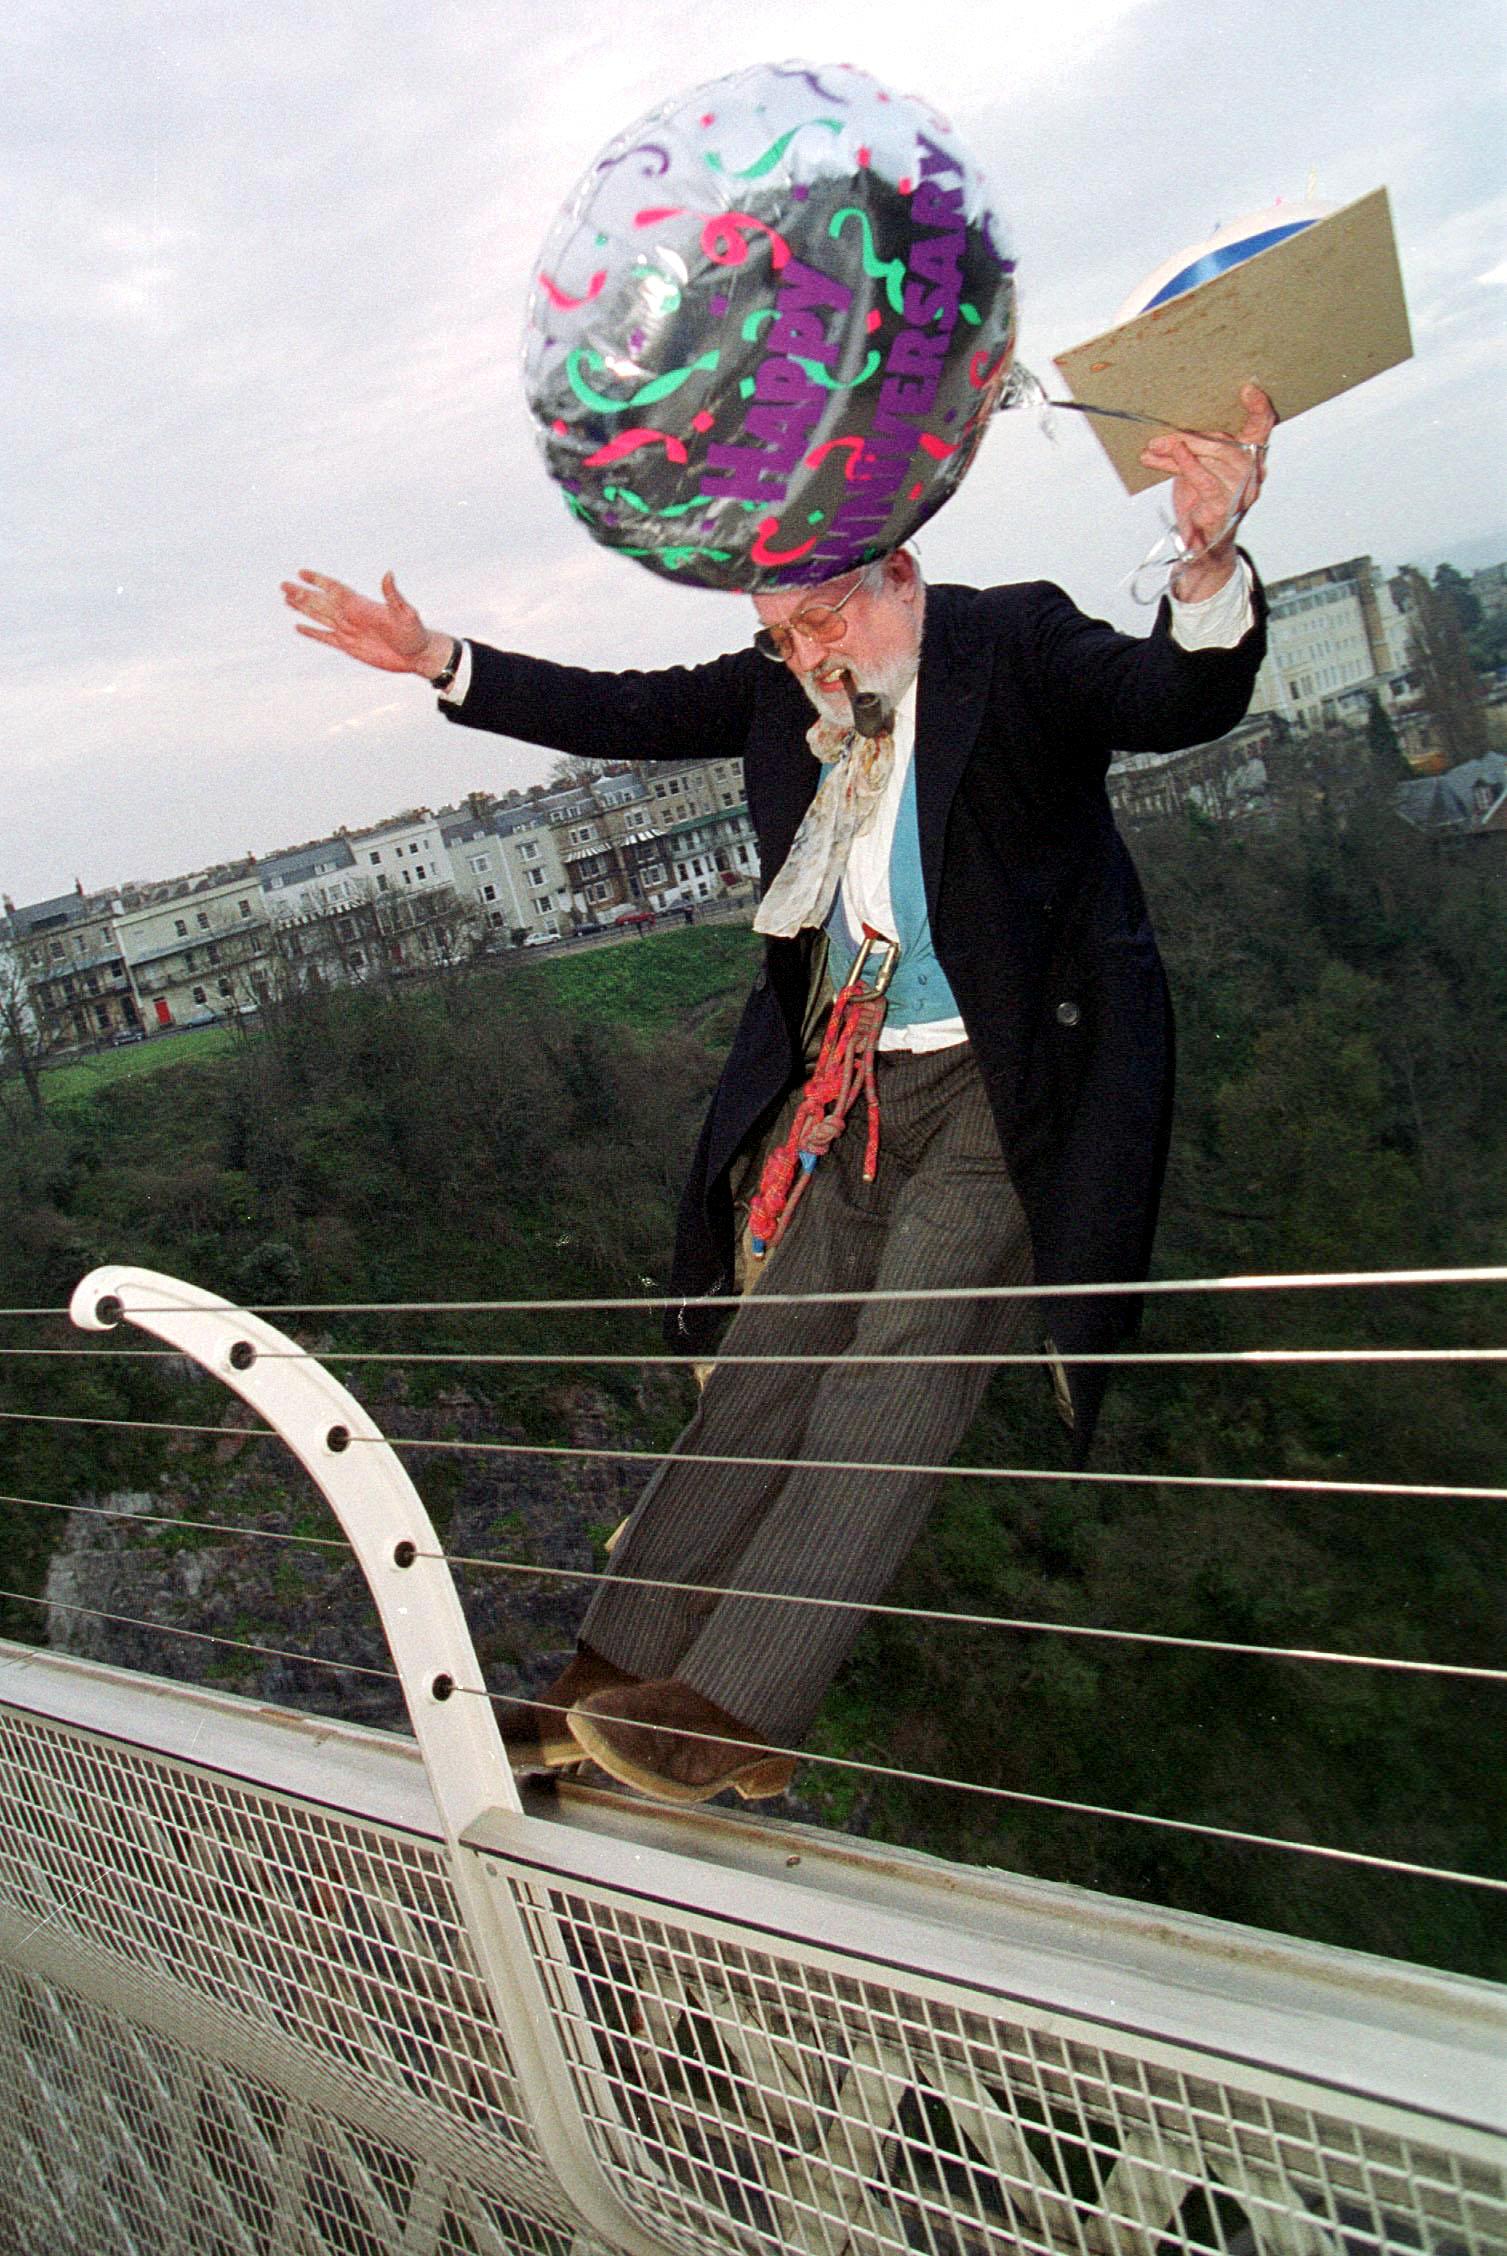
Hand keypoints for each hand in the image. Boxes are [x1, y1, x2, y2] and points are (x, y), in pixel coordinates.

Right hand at [280, 568, 452, 677]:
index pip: (334, 589)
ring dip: (303, 608)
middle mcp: (352, 615)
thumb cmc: (415, 633)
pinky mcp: (349, 647)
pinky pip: (325, 638)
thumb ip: (393, 595)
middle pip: (321, 601)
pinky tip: (299, 627)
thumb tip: (388, 574)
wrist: (417, 655)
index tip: (302, 572)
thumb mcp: (406, 613)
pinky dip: (312, 633)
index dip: (318, 580)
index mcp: (361, 605)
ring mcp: (349, 630)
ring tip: (286, 598)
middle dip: (302, 593)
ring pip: (320, 616)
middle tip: (283, 585)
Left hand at [1139, 383, 1274, 601]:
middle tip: (1162, 434)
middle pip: (1226, 442)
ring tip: (1155, 447)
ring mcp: (1241, 491)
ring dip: (1180, 450)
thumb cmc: (1202, 504)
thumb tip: (1163, 438)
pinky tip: (1172, 453)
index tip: (1248, 388)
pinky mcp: (1225, 507)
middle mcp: (1253, 474)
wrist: (1201, 548)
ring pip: (1214, 458)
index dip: (1259, 407)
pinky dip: (1187, 464)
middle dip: (1191, 435)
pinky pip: (1206, 480)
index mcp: (1252, 459)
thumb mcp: (1196, 470)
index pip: (1262, 427)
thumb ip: (1190, 452)